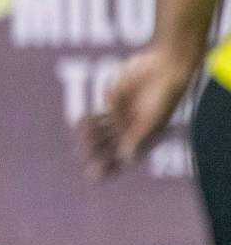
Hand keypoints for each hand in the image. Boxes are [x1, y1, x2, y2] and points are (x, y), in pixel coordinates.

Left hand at [79, 44, 197, 179]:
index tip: (95, 176)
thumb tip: (126, 160)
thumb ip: (139, 138)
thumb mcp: (153, 119)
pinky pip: (96, 118)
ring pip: (100, 135)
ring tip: (83, 134)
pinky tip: (79, 123)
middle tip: (83, 156)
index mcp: (144, 142)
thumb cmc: (165, 96)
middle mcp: (131, 135)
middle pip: (107, 150)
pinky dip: (87, 122)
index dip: (109, 170)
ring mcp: (120, 121)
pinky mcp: (112, 106)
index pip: (123, 162)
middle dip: (95, 155)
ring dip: (89, 138)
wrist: (164, 69)